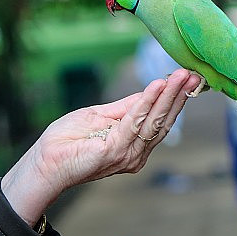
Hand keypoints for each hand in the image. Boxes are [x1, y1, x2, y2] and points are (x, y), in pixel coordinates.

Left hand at [1, 69, 199, 225]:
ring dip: (170, 95)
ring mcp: (128, 154)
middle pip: (163, 120)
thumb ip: (127, 106)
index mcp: (135, 146)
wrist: (43, 161)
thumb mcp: (102, 115)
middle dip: (179, 94)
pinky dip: (148, 101)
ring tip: (181, 75)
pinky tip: (158, 85)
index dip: (175, 98)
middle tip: (193, 74)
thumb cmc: (67, 141)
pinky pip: (135, 121)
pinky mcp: (115, 152)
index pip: (160, 119)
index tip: (188, 77)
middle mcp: (136, 153)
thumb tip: (153, 90)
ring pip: (154, 120)